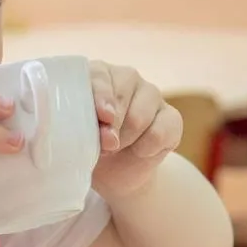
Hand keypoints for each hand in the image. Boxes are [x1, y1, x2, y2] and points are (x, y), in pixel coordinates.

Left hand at [90, 62, 182, 198]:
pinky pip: (159, 134)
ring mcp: (151, 95)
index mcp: (97, 75)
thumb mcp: (75, 136)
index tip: (103, 117)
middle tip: (101, 146)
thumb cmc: (86, 146)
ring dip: (124, 140)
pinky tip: (138, 151)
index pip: (100, 77)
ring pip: (139, 118)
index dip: (101, 96)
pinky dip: (145, 149)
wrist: (111, 171)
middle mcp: (126, 78)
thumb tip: (108, 137)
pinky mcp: (171, 117)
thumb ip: (84, 130)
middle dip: (110, 127)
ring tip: (114, 148)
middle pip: (122, 97)